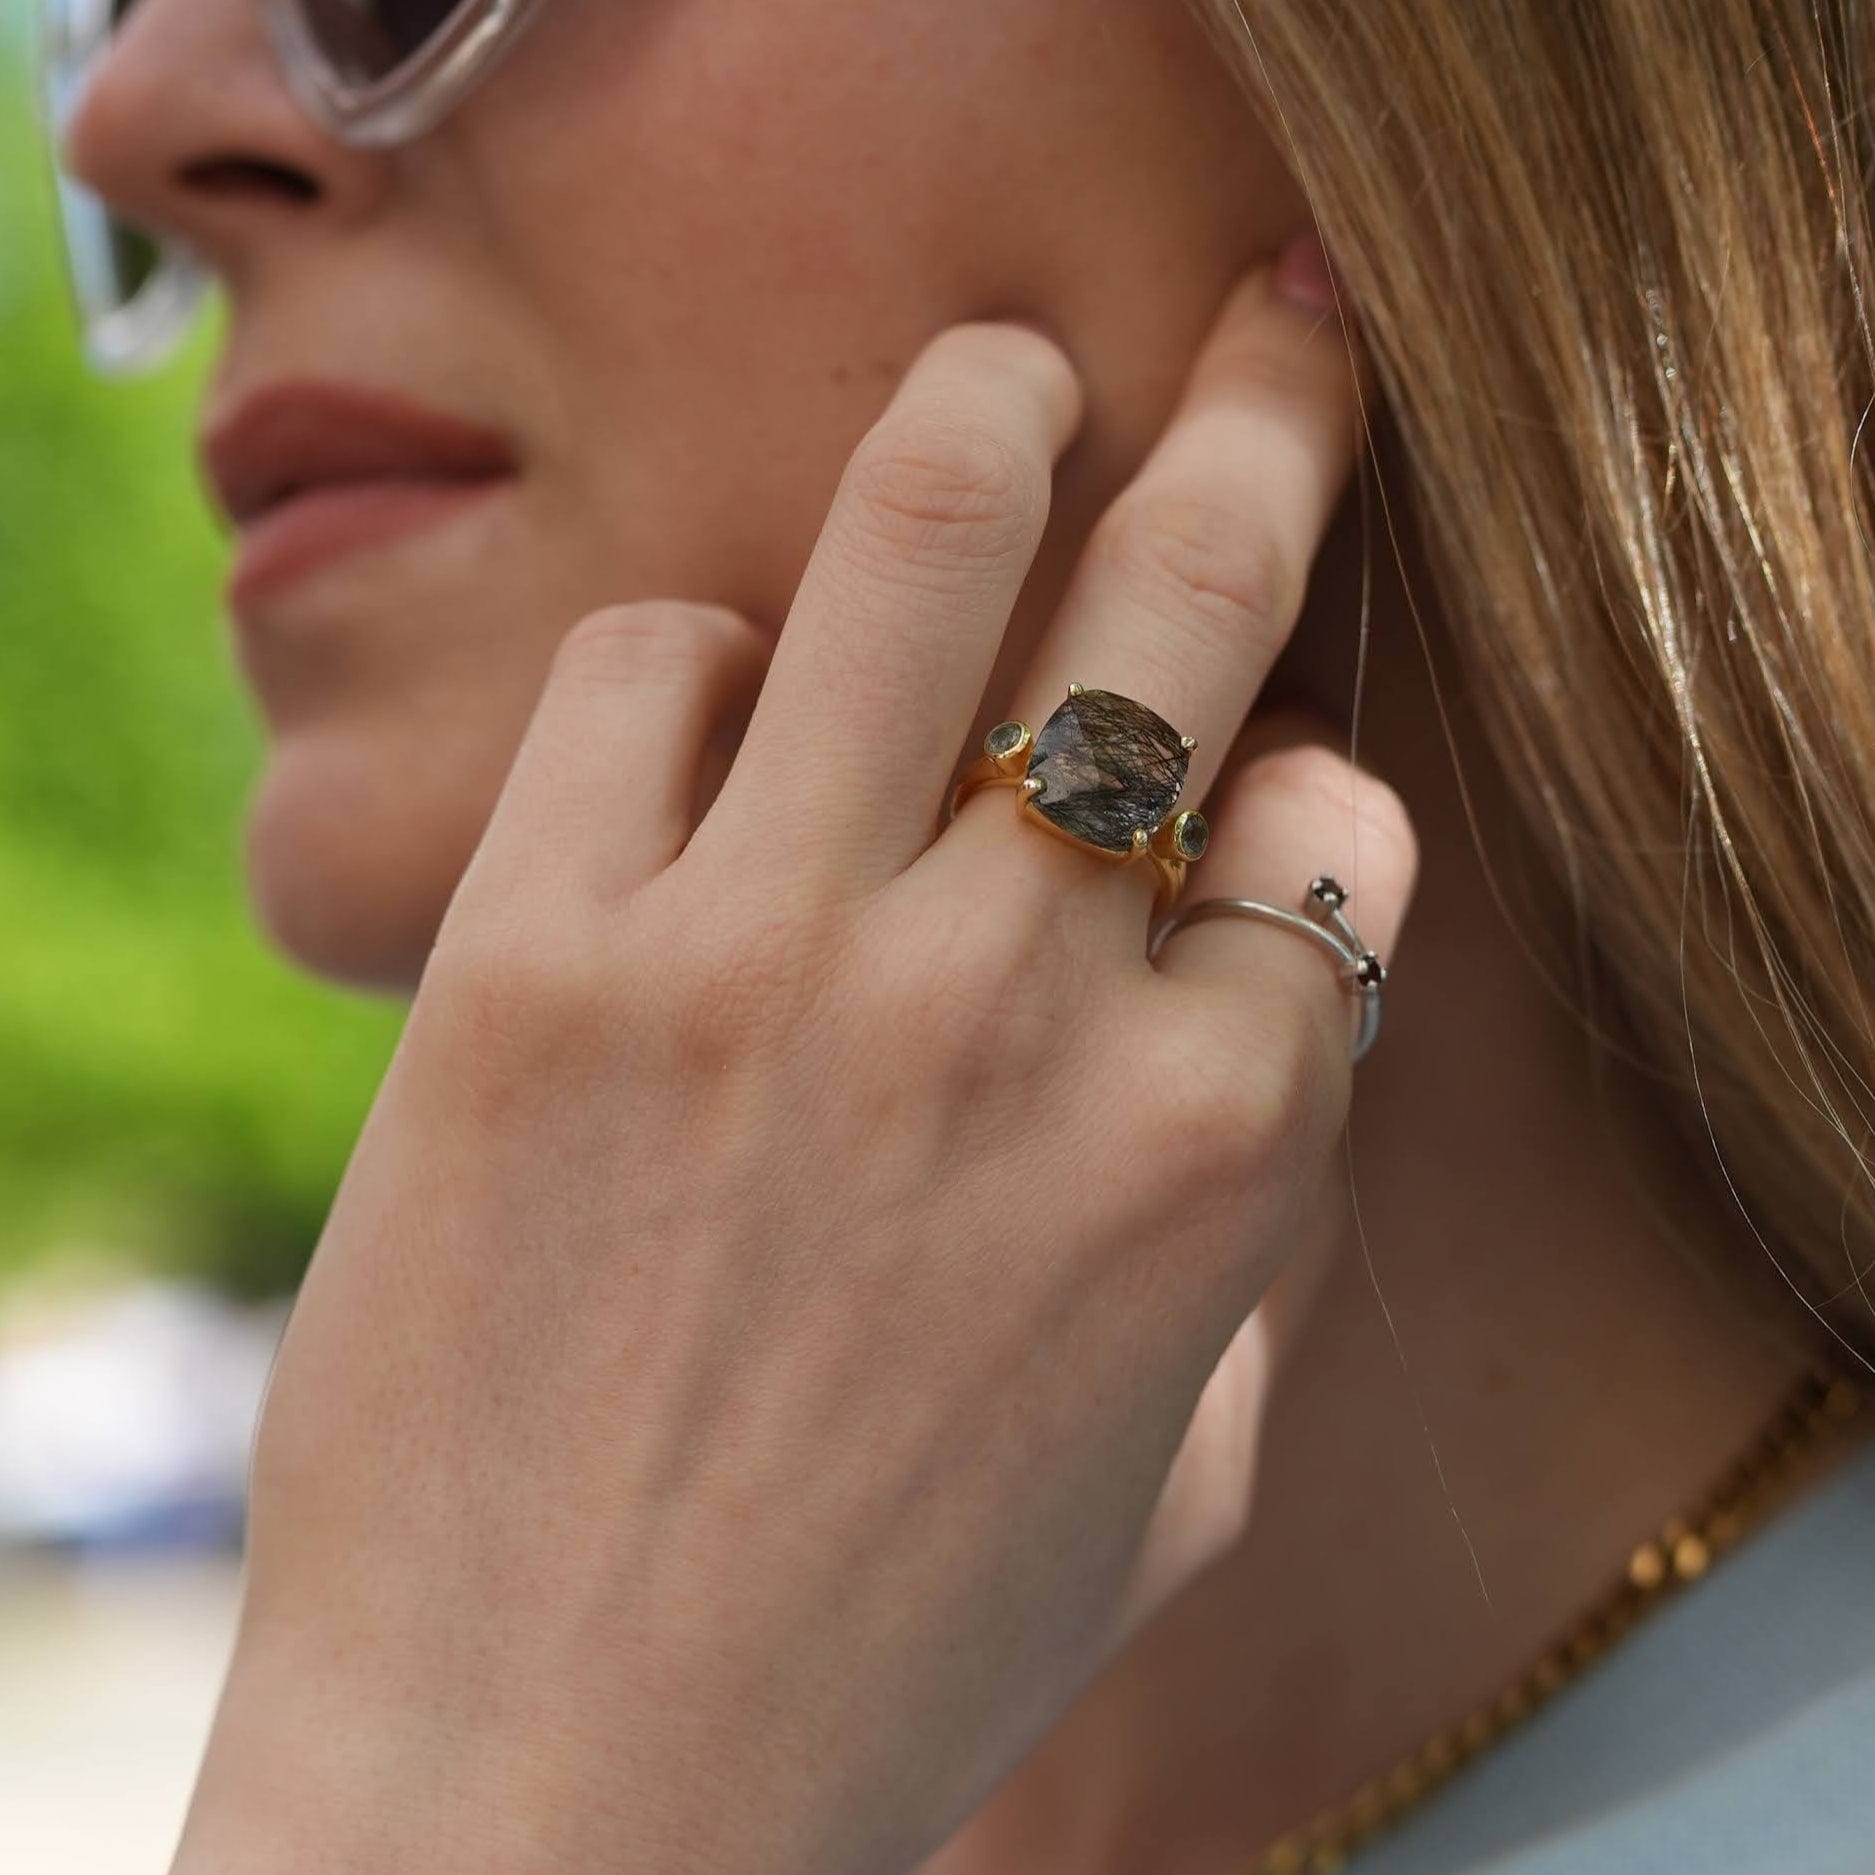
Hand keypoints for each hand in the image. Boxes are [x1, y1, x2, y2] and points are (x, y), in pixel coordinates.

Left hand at [176, 256, 1416, 1874]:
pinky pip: (649, 667)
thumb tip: (1265, 1015)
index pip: (1340, 814)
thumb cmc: (889, 1650)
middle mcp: (1013, 1010)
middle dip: (1264, 414)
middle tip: (1273, 324)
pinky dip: (690, 667)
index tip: (1258, 778)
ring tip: (1002, 374)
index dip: (1310, 774)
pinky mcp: (537, 956)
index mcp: (1213, 1151)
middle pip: (1191, 590)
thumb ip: (1249, 1236)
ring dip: (988, 415)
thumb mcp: (1173, 1467)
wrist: (549, 1786)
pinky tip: (700, 744)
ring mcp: (768, 960)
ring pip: (924, 530)